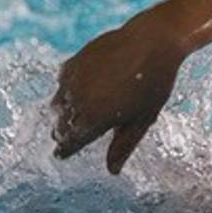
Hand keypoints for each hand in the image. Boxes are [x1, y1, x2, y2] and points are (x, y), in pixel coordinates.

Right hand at [51, 11, 184, 173]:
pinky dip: (67, 89)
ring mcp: (73, 79)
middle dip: (64, 134)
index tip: (63, 154)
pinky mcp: (74, 61)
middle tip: (71, 138)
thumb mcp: (142, 120)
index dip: (65, 151)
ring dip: (63, 113)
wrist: (153, 41)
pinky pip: (62, 82)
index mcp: (93, 119)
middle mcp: (77, 100)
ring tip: (76, 115)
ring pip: (57, 105)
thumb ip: (123, 146)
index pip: (68, 144)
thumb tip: (112, 171)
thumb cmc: (154, 83)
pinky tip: (80, 90)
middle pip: (60, 126)